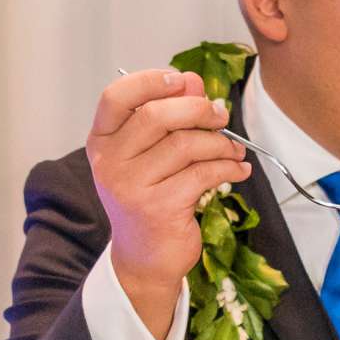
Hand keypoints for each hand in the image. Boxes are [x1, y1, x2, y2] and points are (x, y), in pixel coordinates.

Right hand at [87, 70, 252, 337]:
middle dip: (197, 109)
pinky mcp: (159, 207)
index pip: (116, 97)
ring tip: (233, 150)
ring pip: (185, 144)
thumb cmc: (149, 199)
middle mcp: (110, 162)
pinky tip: (238, 170)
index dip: (151, 81)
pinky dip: (228, 167)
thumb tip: (194, 82)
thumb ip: (168, 116)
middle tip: (221, 115)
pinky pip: (203, 173)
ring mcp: (131, 186)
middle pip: (155, 115)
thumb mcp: (150, 155)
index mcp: (102, 142)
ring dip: (219, 143)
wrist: (145, 259)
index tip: (182, 81)